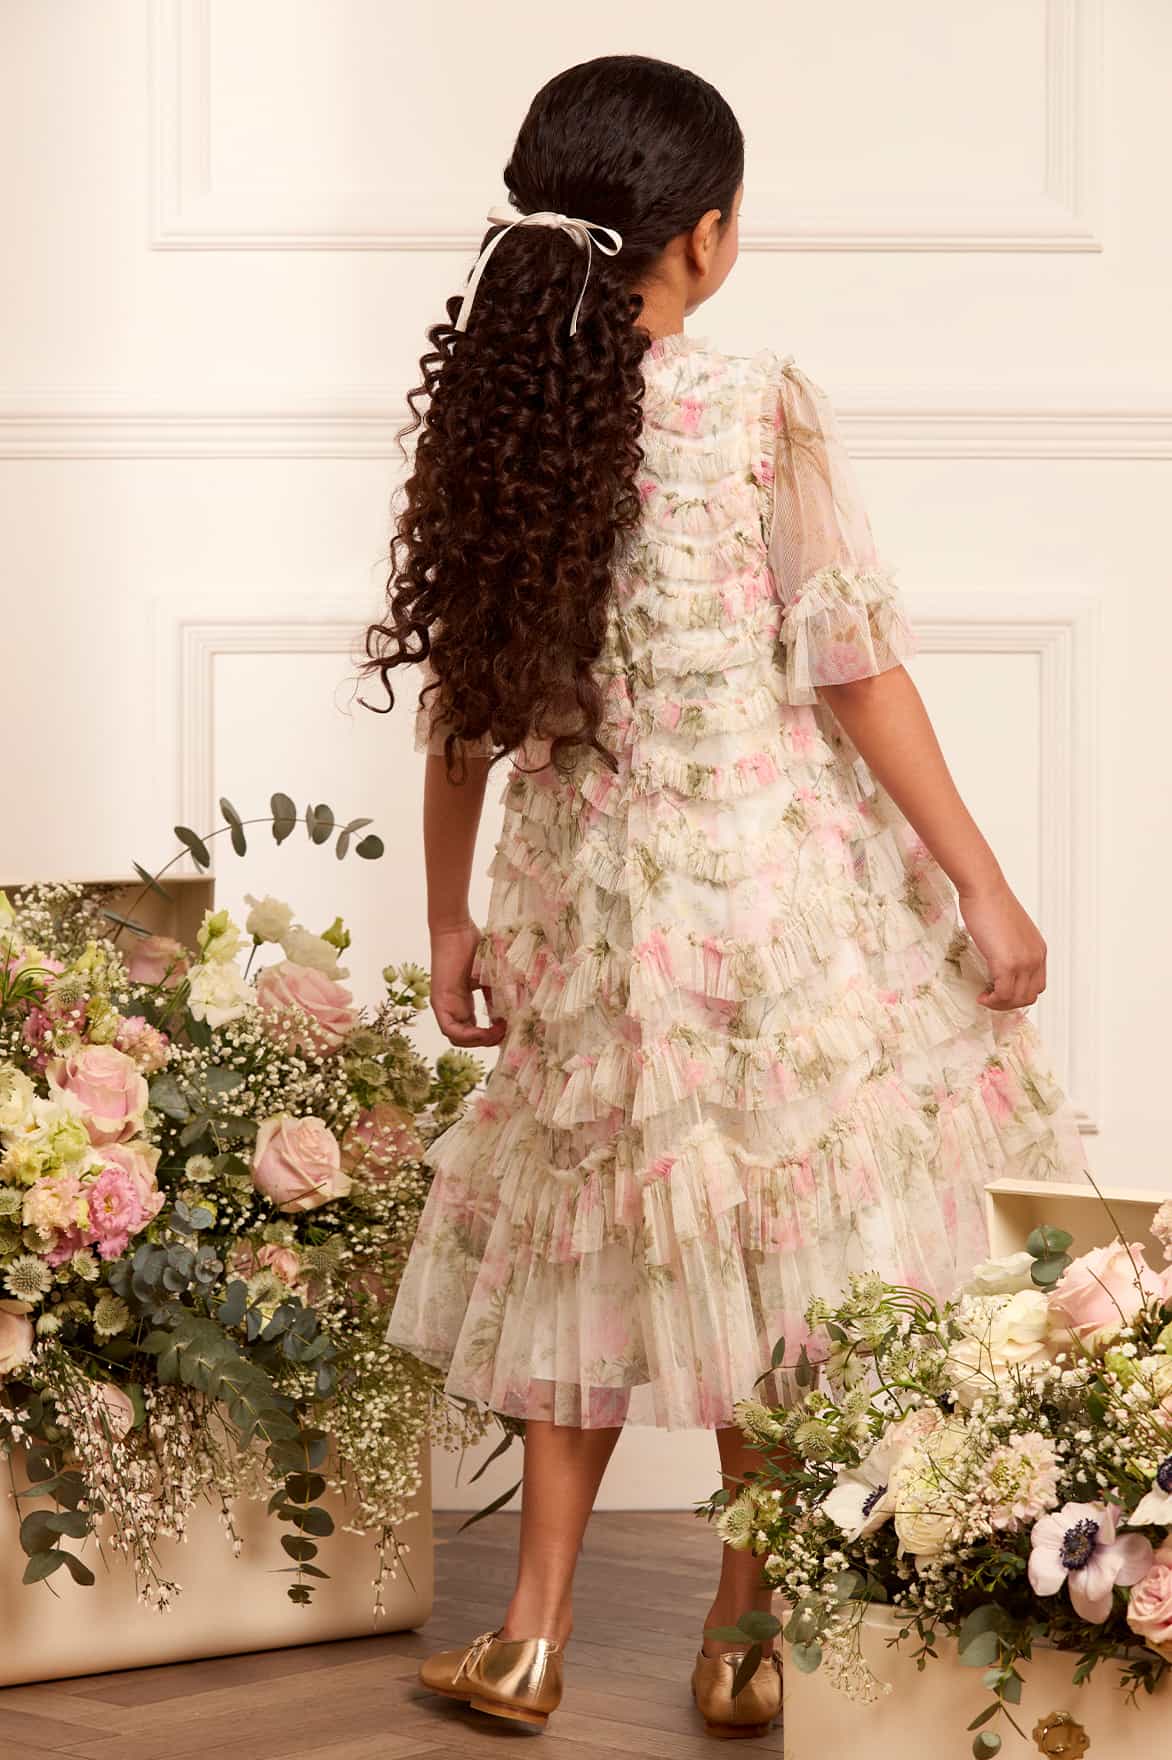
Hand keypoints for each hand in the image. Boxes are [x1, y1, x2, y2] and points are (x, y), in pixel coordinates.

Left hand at [428, 920, 505, 1046]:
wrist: (455, 929)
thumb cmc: (473, 946)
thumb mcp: (491, 976)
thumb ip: (499, 995)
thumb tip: (517, 1011)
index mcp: (463, 1003)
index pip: (475, 1030)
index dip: (492, 1035)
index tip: (509, 1029)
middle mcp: (452, 1008)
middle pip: (467, 1039)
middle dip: (488, 1041)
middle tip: (506, 1034)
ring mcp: (444, 1006)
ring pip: (457, 1039)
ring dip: (479, 1041)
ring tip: (499, 1033)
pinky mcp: (439, 1002)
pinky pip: (449, 1030)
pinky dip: (467, 1036)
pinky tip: (485, 1031)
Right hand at [958, 878, 1046, 1010]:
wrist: (984, 889)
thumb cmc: (991, 903)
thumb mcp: (1009, 930)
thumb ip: (1011, 947)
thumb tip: (998, 961)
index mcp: (1038, 949)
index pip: (1037, 985)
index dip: (1018, 993)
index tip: (1000, 990)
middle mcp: (1036, 957)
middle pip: (1029, 996)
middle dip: (1009, 1003)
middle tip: (990, 998)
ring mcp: (1024, 962)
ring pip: (1018, 999)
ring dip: (1000, 1004)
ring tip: (984, 997)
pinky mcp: (1007, 963)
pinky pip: (1003, 994)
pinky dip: (992, 1000)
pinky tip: (981, 995)